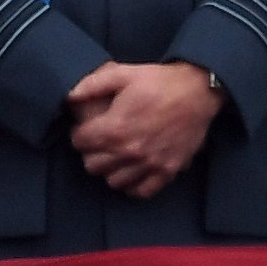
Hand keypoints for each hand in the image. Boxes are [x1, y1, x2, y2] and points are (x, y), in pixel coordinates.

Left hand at [65, 62, 219, 196]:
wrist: (198, 91)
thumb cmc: (159, 81)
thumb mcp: (122, 74)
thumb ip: (91, 85)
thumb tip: (68, 96)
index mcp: (115, 128)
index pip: (79, 142)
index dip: (79, 133)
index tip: (85, 128)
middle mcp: (130, 151)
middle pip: (92, 166)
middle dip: (91, 152)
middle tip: (99, 142)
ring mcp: (150, 163)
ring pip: (114, 181)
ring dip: (110, 169)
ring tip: (114, 156)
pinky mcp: (168, 170)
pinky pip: (142, 191)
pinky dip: (133, 184)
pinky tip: (132, 171)